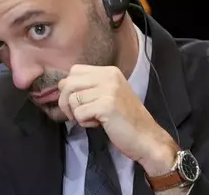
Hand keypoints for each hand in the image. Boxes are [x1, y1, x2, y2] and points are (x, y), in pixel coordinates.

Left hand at [57, 65, 178, 175]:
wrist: (147, 138)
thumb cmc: (124, 119)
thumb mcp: (108, 95)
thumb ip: (89, 87)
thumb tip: (61, 86)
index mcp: (109, 71)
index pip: (74, 70)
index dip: (69, 88)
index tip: (77, 102)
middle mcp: (109, 76)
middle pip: (69, 82)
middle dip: (66, 102)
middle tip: (77, 114)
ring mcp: (109, 90)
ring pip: (72, 99)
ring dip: (77, 114)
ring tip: (94, 119)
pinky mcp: (107, 105)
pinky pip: (79, 112)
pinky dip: (84, 122)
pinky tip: (99, 124)